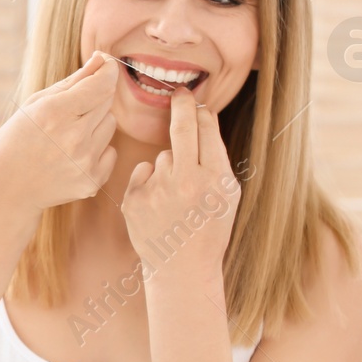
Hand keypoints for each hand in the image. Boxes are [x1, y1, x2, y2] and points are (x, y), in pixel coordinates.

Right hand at [0, 51, 120, 227]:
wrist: (8, 190)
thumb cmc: (17, 141)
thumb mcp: (34, 105)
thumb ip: (72, 82)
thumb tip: (102, 60)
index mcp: (55, 113)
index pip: (101, 84)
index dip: (108, 70)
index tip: (106, 66)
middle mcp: (74, 137)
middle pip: (107, 101)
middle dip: (94, 98)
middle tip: (69, 111)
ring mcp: (85, 161)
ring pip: (110, 124)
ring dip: (95, 124)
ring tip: (67, 137)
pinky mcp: (93, 180)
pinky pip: (111, 151)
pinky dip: (97, 150)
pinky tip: (72, 156)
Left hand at [120, 84, 240, 281]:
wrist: (181, 267)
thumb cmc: (208, 228)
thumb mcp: (227, 195)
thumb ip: (216, 159)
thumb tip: (202, 118)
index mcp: (215, 179)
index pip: (207, 130)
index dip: (200, 111)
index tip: (193, 99)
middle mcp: (187, 181)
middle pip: (181, 128)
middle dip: (181, 106)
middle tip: (179, 93)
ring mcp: (157, 189)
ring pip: (163, 157)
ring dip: (169, 168)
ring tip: (177, 200)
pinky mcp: (134, 199)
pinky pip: (143, 171)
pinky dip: (150, 182)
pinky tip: (158, 205)